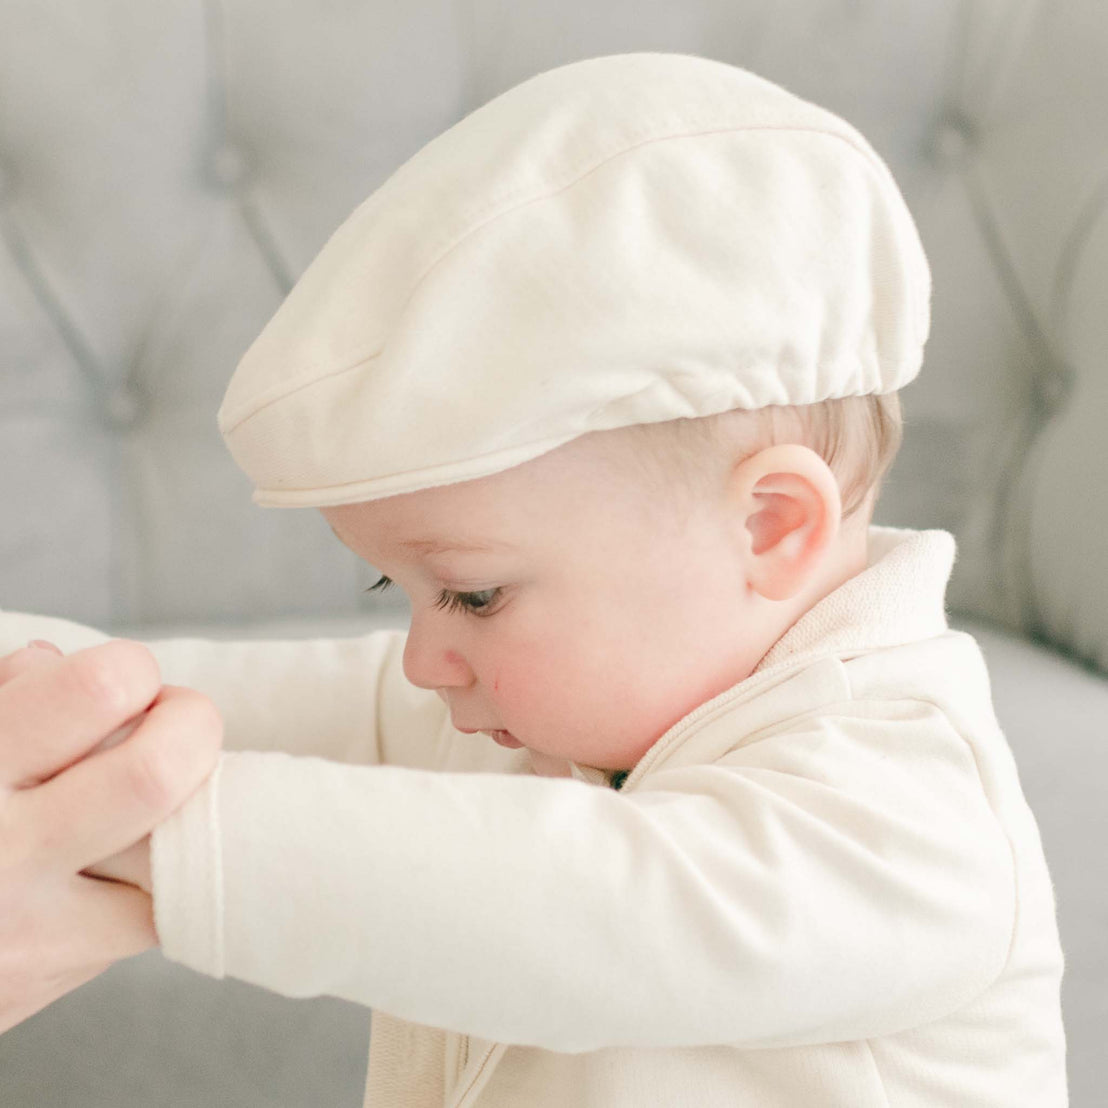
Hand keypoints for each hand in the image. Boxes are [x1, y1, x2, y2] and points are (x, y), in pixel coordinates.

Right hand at [0, 639, 221, 1033]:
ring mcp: (29, 929)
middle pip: (154, 774)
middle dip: (190, 727)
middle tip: (176, 721)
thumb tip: (55, 661)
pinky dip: (146, 877)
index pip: (98, 690)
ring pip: (167, 856)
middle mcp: (0, 852)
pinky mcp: (49, 977)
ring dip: (173, 811)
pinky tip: (110, 857)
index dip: (132, 670)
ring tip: (140, 795)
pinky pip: (144, 915)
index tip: (125, 678)